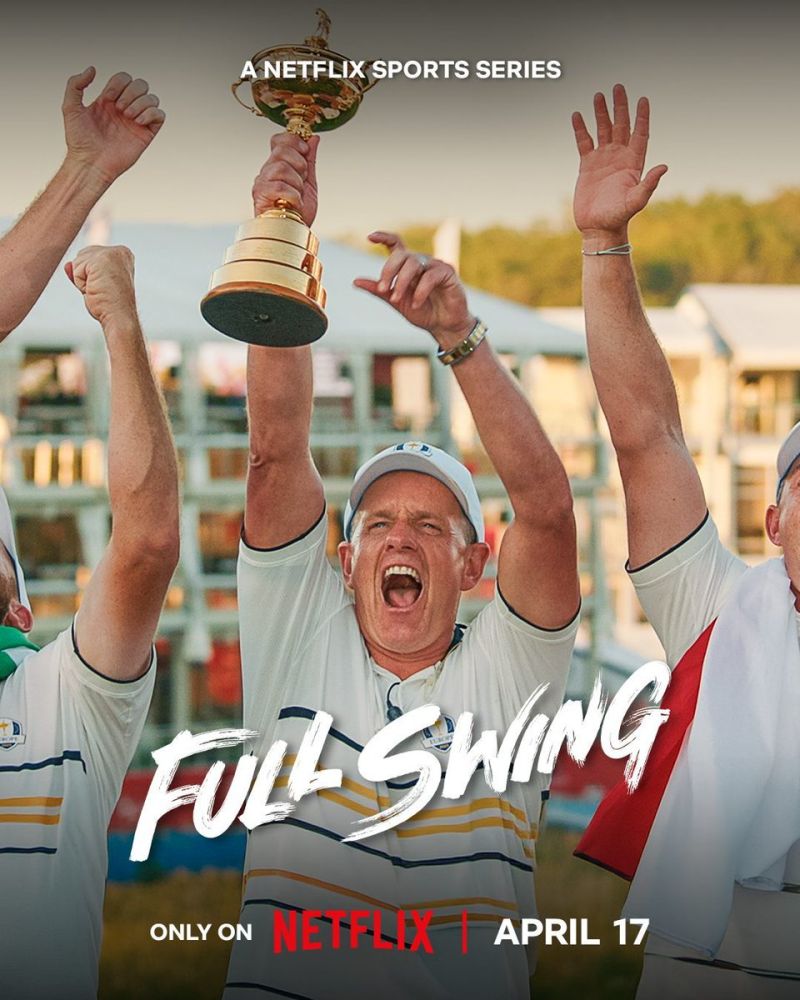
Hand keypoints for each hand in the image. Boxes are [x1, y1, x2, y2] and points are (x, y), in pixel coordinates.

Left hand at [62, 68, 165, 184]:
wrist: (91, 163)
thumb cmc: (79, 140)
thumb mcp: (70, 107)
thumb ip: (75, 84)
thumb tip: (93, 69)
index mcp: (109, 101)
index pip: (123, 78)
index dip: (118, 83)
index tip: (107, 99)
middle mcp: (125, 109)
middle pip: (141, 84)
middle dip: (131, 92)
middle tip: (119, 109)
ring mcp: (137, 121)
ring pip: (152, 98)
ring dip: (140, 103)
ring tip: (127, 117)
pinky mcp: (146, 134)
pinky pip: (160, 115)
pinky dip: (151, 114)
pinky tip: (137, 122)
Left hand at [65, 245, 136, 327]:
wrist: (119, 317)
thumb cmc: (110, 305)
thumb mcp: (95, 284)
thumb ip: (82, 271)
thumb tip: (67, 265)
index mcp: (122, 255)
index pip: (90, 256)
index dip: (91, 275)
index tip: (106, 287)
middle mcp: (119, 251)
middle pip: (82, 255)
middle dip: (85, 275)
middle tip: (102, 289)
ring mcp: (111, 253)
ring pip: (78, 261)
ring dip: (83, 280)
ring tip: (99, 289)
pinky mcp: (101, 259)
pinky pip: (76, 268)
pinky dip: (80, 282)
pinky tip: (95, 289)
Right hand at [252, 133, 318, 225]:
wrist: (294, 235)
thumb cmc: (299, 213)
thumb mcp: (309, 183)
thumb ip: (310, 160)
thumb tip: (313, 138)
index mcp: (277, 166)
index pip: (279, 140)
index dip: (293, 141)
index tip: (305, 152)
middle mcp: (267, 171)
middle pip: (281, 150)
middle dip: (299, 164)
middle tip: (302, 181)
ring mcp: (262, 183)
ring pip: (281, 167)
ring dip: (297, 183)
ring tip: (297, 196)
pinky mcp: (261, 195)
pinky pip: (279, 185)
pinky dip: (293, 195)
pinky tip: (295, 204)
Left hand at [353, 233, 473, 345]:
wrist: (443, 326)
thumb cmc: (422, 312)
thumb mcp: (396, 302)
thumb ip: (378, 291)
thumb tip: (355, 281)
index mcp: (408, 266)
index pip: (396, 245)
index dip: (383, 238)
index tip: (369, 237)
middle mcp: (421, 262)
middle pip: (401, 255)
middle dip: (389, 271)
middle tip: (383, 289)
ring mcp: (435, 265)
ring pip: (414, 264)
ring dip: (402, 282)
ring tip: (396, 300)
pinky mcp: (447, 272)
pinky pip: (430, 276)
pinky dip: (420, 291)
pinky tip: (416, 304)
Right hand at [572, 84, 666, 242]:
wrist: (598, 228)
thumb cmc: (619, 216)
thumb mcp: (636, 200)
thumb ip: (649, 183)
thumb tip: (664, 166)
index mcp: (633, 162)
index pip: (640, 133)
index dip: (642, 117)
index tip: (643, 99)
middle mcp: (619, 157)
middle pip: (621, 125)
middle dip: (620, 107)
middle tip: (618, 87)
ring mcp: (603, 159)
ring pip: (603, 130)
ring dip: (601, 113)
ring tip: (598, 95)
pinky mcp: (587, 165)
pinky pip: (584, 142)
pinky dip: (581, 129)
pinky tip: (577, 115)